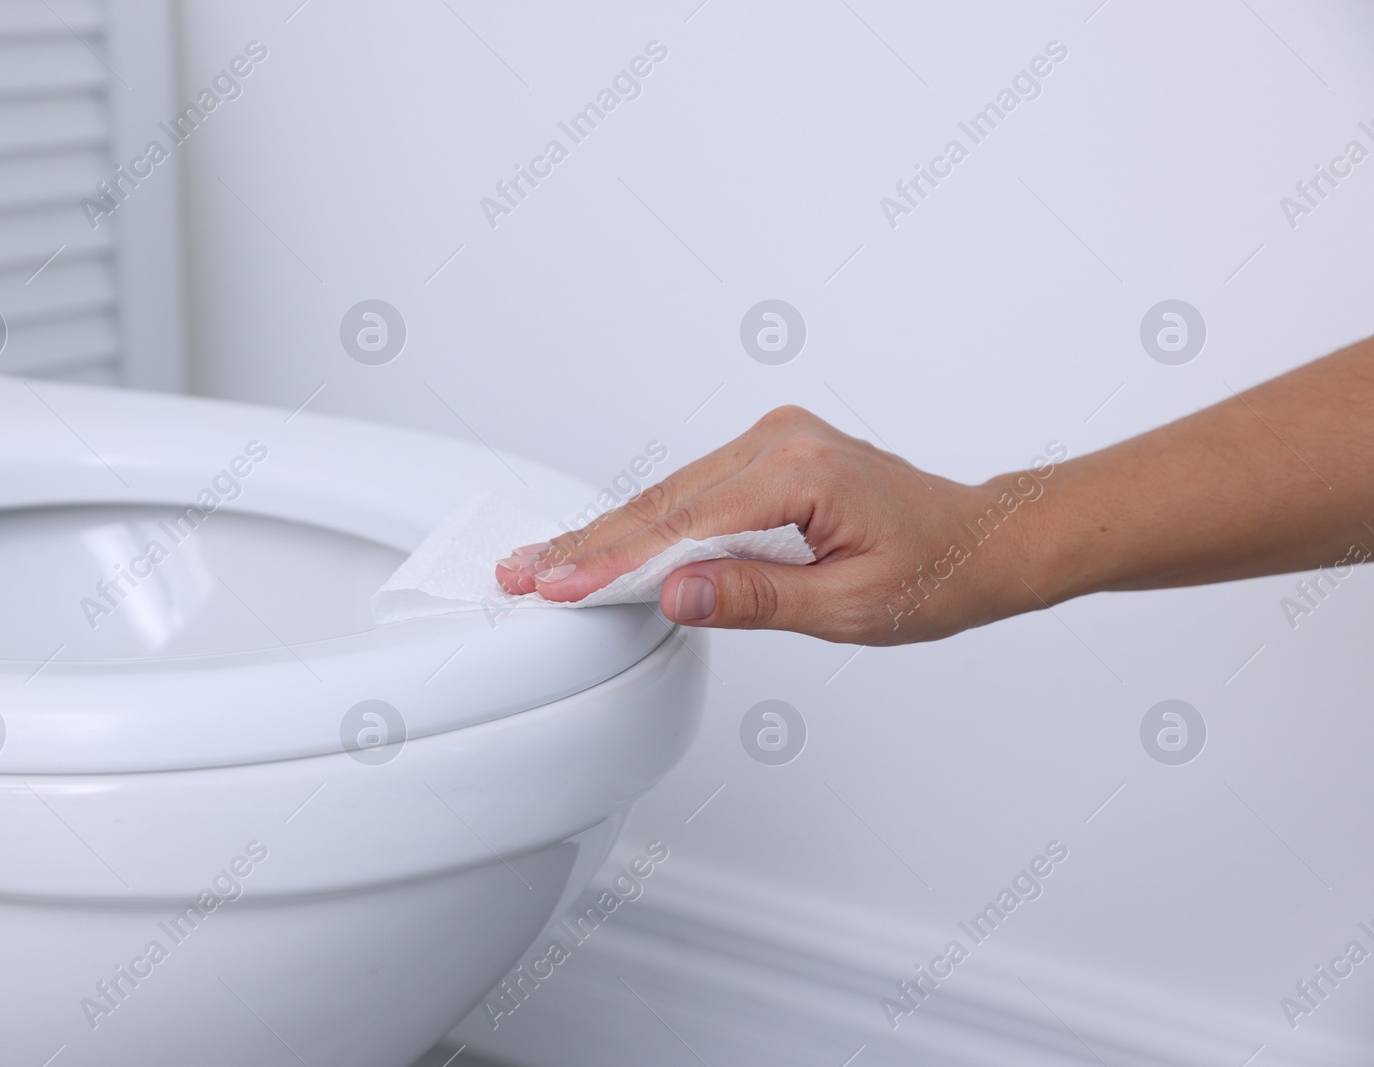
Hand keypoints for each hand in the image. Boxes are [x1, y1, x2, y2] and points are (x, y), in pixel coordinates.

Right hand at [494, 406, 1052, 643]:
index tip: (558, 585)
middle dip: (589, 544)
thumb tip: (675, 594)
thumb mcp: (848, 606)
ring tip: (544, 562)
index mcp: (801, 471)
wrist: (980, 541)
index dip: (614, 561)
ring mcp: (774, 440)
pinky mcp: (769, 453)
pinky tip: (603, 542)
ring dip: (608, 533)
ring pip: (670, 493)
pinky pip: (693, 489)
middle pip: (664, 501)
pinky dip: (647, 521)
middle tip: (522, 572)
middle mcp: (782, 440)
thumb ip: (754, 596)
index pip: (684, 524)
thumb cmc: (935, 572)